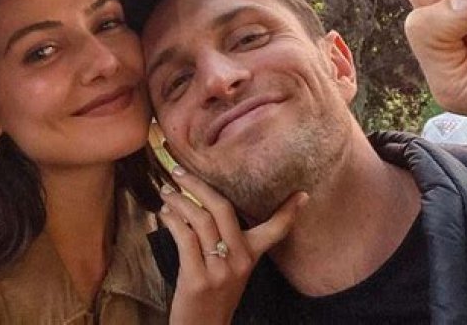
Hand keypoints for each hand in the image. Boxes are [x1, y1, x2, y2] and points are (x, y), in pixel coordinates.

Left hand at [162, 165, 307, 324]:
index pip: (275, 230)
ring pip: (201, 220)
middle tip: (180, 171)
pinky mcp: (198, 279)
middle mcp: (240, 261)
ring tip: (166, 191)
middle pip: (223, 209)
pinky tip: (165, 214)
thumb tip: (206, 206)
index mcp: (251, 257)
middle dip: (198, 186)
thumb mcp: (230, 270)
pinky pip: (185, 238)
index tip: (302, 194)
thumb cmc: (212, 296)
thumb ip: (226, 242)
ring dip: (179, 201)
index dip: (288, 212)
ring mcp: (220, 270)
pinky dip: (172, 221)